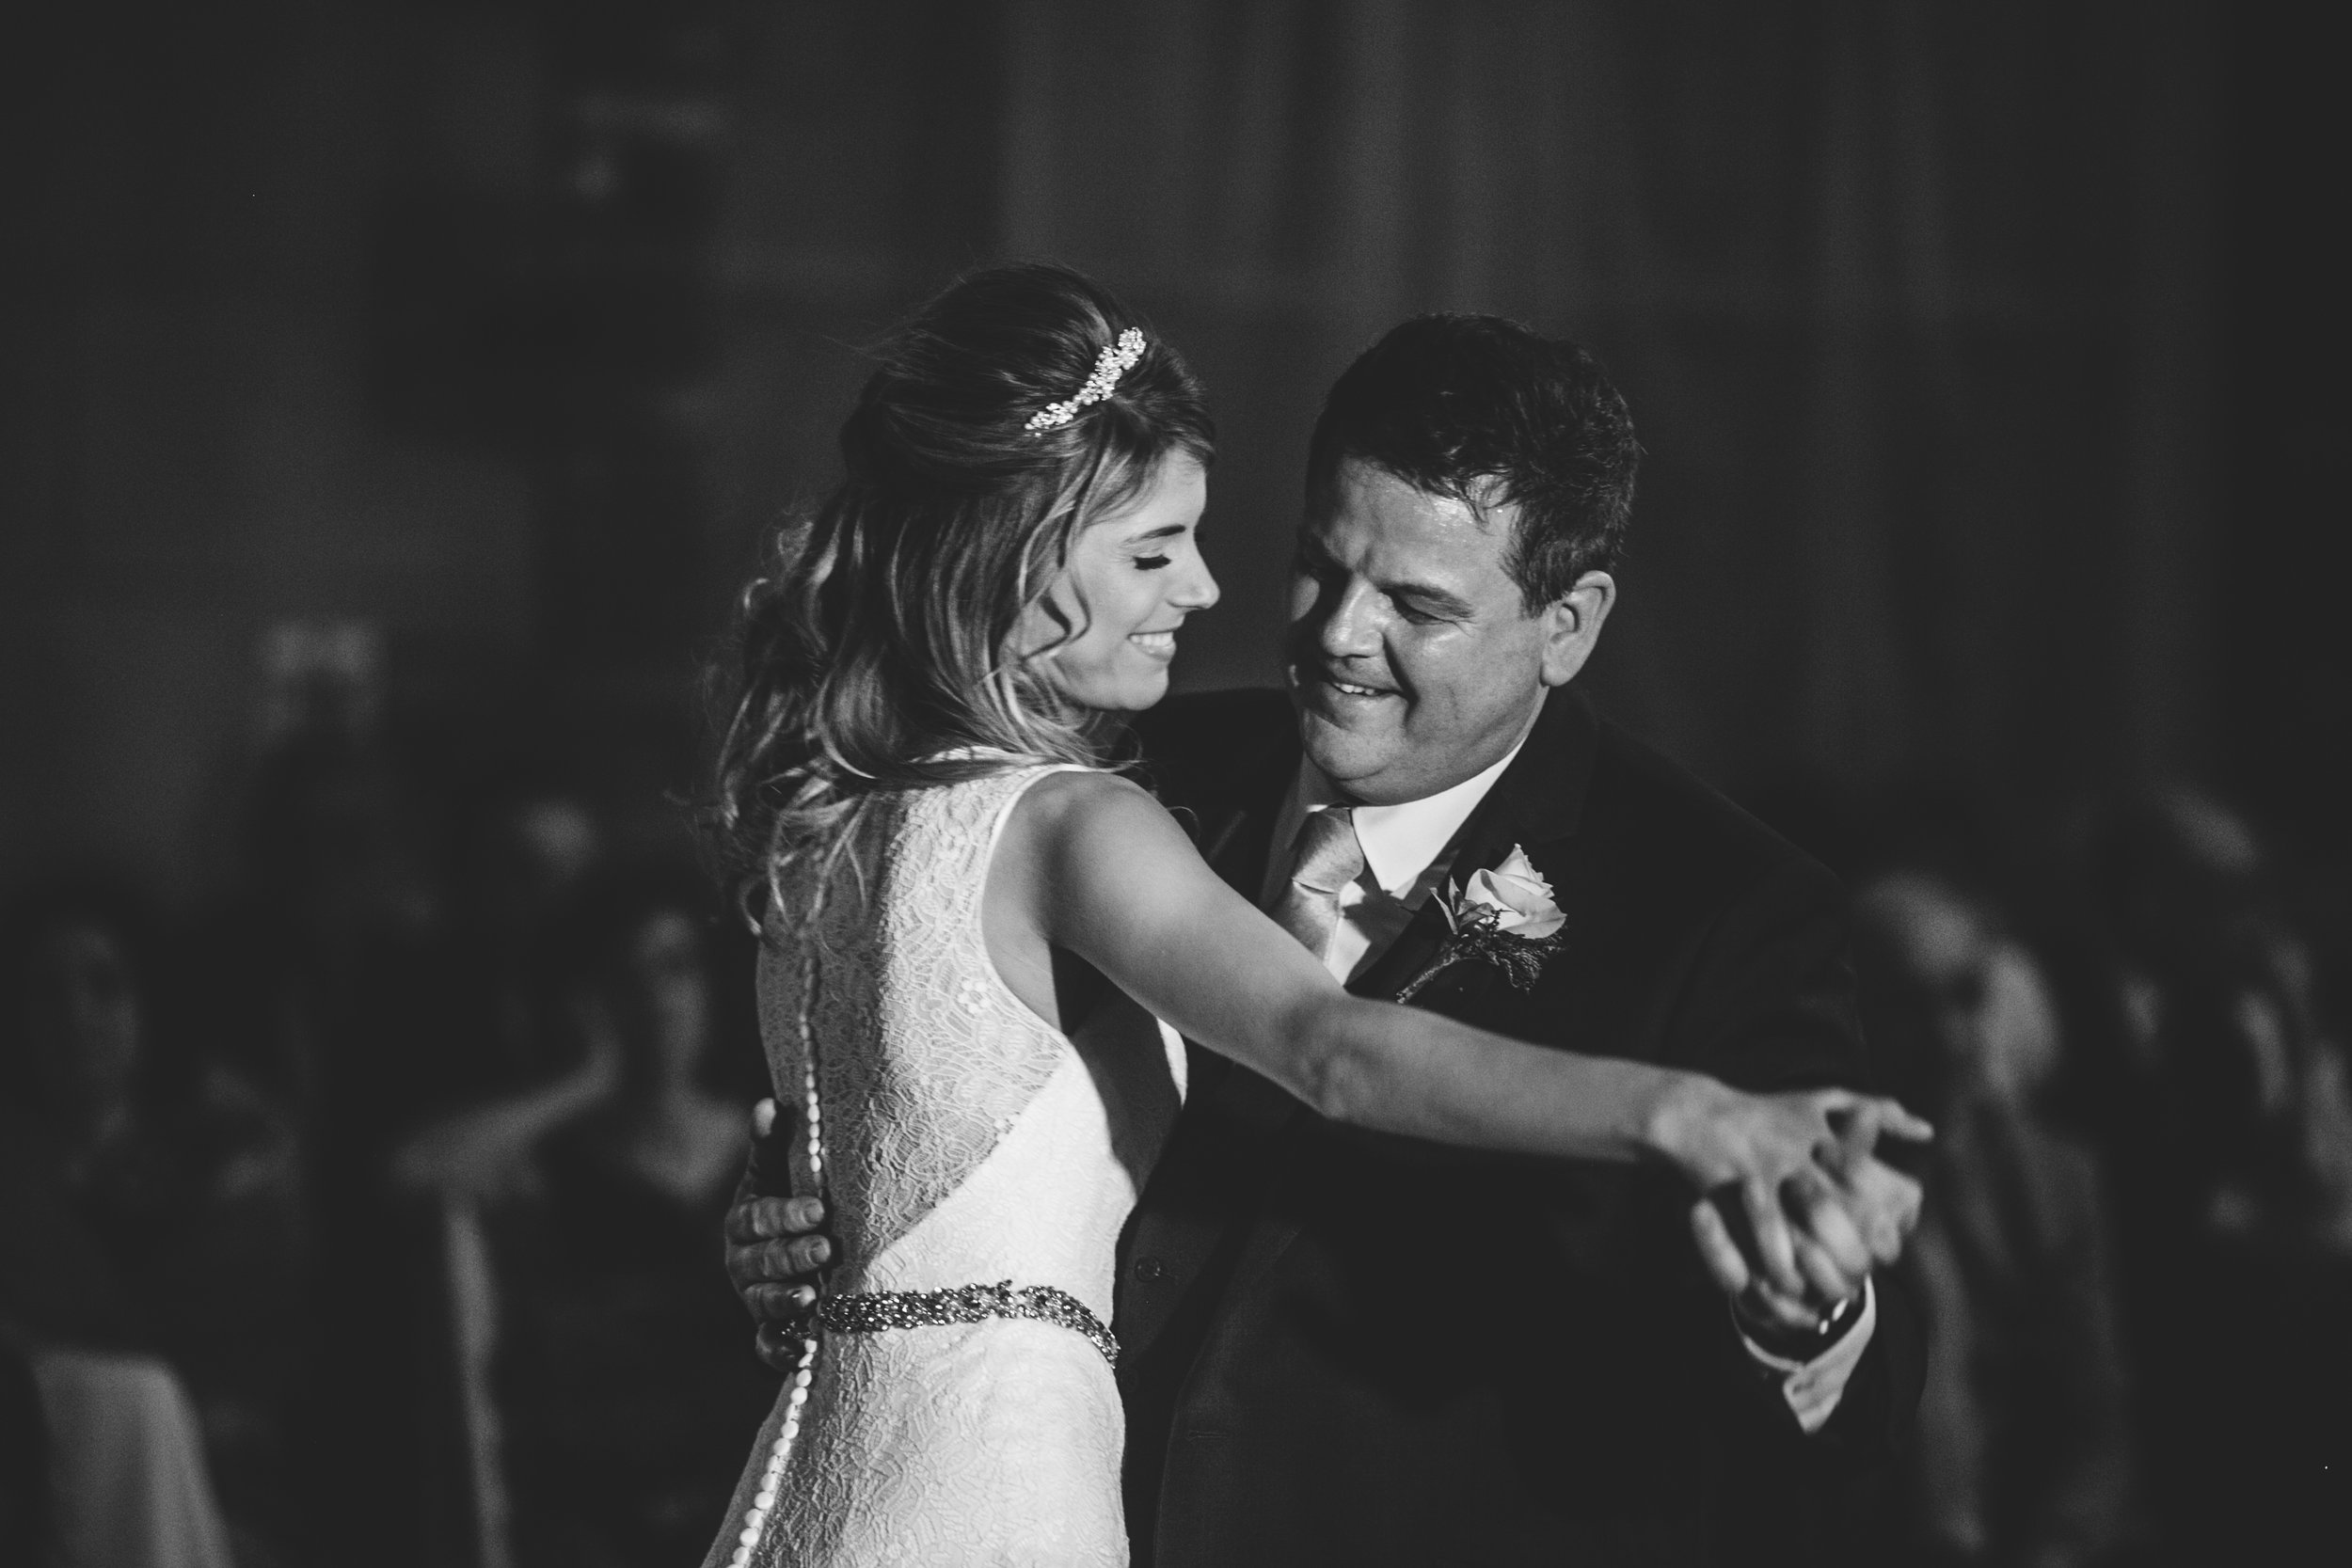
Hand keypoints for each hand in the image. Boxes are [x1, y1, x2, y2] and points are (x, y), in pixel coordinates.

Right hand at [723, 1098, 832, 1370]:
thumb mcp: (781, 1172)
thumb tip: (771, 1104)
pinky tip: (805, 1353)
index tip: (820, 1209)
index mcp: (744, 1220)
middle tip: (826, 1250)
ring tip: (813, 1298)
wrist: (799, 1243)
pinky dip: (782, 1352)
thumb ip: (773, 1144)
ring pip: (763, 1302)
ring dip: (785, 1300)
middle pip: (762, 1261)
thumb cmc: (794, 1197)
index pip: (760, 1217)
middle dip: (793, 1256)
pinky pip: (768, 1346)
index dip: (787, 1214)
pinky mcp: (768, 1331)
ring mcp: (754, 1298)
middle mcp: (743, 1261)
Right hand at [1650, 1077, 1929, 1299]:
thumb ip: (1879, 1112)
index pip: (1873, 1183)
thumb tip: (1928, 1132)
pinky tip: (1785, 1282)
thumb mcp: (1825, 1100)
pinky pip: (1763, 1228)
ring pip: (1803, 1225)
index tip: (1889, 1250)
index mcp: (1828, 1134)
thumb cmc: (1768, 1112)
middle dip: (1852, 1253)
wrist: (1695, 1111)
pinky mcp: (1735, 1184)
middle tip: (1858, 1280)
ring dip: (1815, 1266)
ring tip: (1824, 1293)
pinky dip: (1777, 1259)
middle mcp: (1801, 1150)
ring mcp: (1768, 1167)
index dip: (1886, 1223)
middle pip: (1844, 1210)